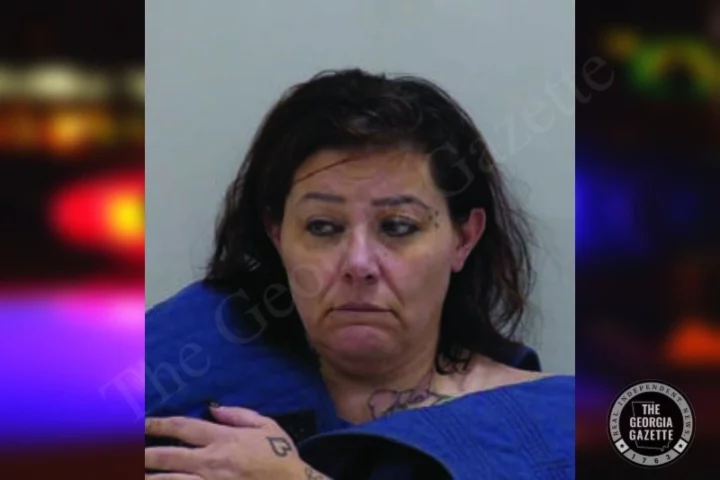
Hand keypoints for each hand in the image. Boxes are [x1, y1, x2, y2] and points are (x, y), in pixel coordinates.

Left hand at [145, 405, 326, 478]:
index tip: (140, 422)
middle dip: (143, 454)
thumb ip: (240, 415)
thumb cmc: (282, 457)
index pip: (184, 428)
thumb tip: (214, 408)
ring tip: (132, 474)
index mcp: (224, 440)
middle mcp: (212, 462)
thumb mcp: (267, 427)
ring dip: (149, 478)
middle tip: (123, 450)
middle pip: (168, 457)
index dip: (159, 424)